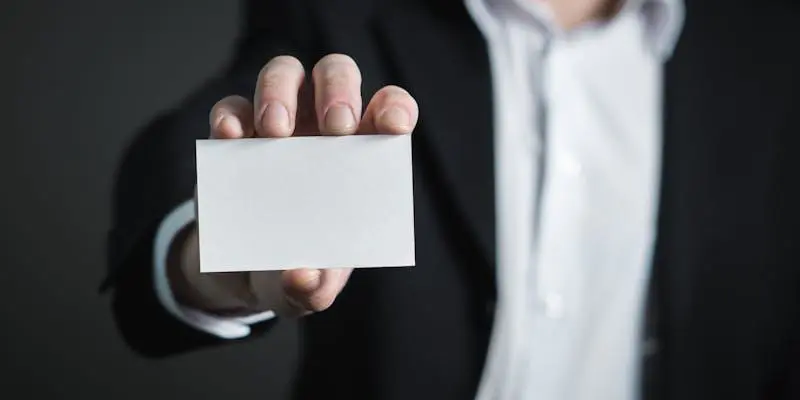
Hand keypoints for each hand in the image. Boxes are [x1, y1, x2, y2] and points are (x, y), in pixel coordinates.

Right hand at [173, 54, 418, 317]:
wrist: (249, 271)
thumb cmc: (299, 266)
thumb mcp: (310, 287)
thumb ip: (314, 287)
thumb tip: (303, 277)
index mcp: (362, 154)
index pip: (389, 110)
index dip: (395, 108)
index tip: (393, 127)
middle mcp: (323, 127)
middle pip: (336, 74)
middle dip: (339, 91)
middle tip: (335, 129)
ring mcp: (278, 124)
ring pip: (284, 74)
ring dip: (281, 92)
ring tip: (276, 133)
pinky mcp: (235, 135)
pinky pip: (232, 107)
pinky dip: (231, 115)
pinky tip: (231, 137)